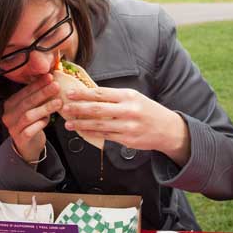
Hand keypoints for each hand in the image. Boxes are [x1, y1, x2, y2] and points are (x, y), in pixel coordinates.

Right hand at [2, 74, 60, 162]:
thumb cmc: (32, 123)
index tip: (50, 77)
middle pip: (26, 102)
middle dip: (42, 93)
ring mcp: (13, 128)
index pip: (24, 92)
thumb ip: (39, 96)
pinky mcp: (20, 139)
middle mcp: (8, 115)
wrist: (28, 145)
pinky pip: (30, 130)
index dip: (37, 84)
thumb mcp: (34, 108)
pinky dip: (40, 124)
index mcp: (10, 104)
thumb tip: (51, 79)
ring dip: (45, 108)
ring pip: (28, 116)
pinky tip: (48, 120)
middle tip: (56, 86)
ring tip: (59, 102)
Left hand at [62, 87, 190, 165]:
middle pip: (97, 109)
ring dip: (81, 124)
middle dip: (78, 109)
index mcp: (129, 96)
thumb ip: (115, 97)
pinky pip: (105, 136)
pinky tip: (82, 131)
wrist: (167, 129)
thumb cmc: (148, 111)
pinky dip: (92, 133)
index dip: (83, 94)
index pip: (101, 93)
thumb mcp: (135, 98)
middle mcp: (128, 110)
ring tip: (68, 123)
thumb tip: (91, 94)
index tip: (70, 94)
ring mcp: (128, 126)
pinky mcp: (127, 139)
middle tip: (64, 108)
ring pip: (99, 125)